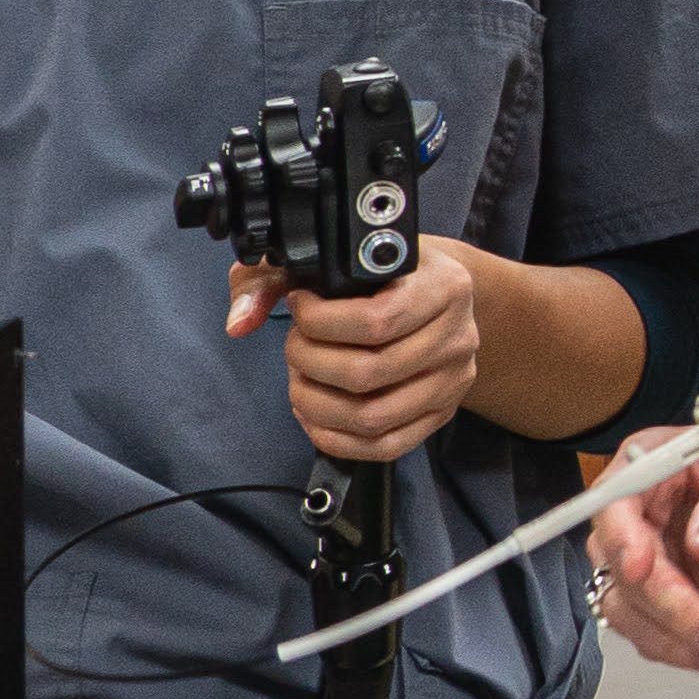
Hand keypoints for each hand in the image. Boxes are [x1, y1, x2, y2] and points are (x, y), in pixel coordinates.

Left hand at [227, 237, 479, 463]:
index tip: (301, 307)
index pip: (376, 321)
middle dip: (311, 362)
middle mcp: (457, 337)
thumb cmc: (387, 272)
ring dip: (317, 404)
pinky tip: (315, 414)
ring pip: (372, 417)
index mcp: (443, 287)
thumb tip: (241, 320)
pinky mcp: (441, 415)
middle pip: (367, 373)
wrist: (440, 292)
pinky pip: (385, 446)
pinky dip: (337, 438)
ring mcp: (453, 382)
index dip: (321, 322)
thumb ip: (276, 277)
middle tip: (296, 345)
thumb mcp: (338, 252)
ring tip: (300, 379)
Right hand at [585, 434, 698, 680]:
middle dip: (669, 609)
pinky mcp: (659, 595)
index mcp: (650, 463)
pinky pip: (655, 631)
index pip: (615, 499)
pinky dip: (687, 651)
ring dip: (677, 641)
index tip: (639, 569)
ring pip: (632, 611)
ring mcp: (644, 558)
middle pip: (623, 568)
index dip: (622, 537)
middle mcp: (636, 513)